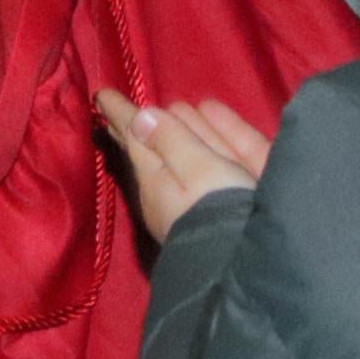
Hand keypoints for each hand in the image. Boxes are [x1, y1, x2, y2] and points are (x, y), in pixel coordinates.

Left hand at [94, 91, 272, 241]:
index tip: (100, 95)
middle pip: (156, 148)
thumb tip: (141, 117)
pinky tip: (215, 113)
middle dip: (140, 126)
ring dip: (180, 126)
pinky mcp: (239, 197)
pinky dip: (222, 132)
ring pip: (190, 149)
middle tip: (117, 110)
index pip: (134, 138)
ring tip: (166, 108)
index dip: (119, 114)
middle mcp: (175, 188)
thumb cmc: (222, 213)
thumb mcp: (197, 171)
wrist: (259, 264)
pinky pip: (226, 154)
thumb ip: (172, 141)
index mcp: (157, 181)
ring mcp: (205, 196)